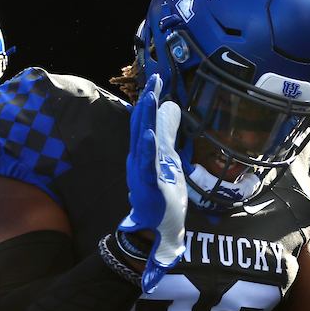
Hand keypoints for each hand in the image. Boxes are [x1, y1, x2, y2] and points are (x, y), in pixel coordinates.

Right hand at [118, 76, 187, 291]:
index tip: (157, 80)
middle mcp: (138, 161)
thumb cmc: (162, 197)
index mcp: (143, 155)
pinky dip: (147, 149)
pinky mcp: (149, 186)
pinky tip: (150, 134)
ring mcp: (141, 173)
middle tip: (154, 80)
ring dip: (145, 118)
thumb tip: (171, 111)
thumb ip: (167, 137)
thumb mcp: (169, 161)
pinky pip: (146, 166)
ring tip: (150, 97)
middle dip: (147, 102)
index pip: (145, 122)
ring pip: (142, 141)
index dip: (149, 101)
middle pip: (141, 126)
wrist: (156, 230)